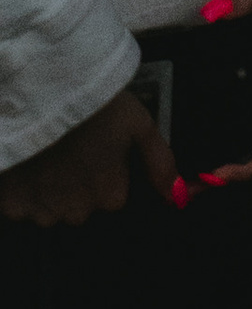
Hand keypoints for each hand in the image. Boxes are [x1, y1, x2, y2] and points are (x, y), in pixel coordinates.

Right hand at [0, 83, 175, 226]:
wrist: (43, 95)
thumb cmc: (95, 106)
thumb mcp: (138, 125)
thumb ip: (160, 164)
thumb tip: (178, 197)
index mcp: (110, 196)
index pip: (113, 196)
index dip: (106, 171)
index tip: (98, 149)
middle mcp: (78, 213)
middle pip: (82, 206)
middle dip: (79, 184)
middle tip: (73, 150)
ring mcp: (43, 213)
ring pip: (52, 208)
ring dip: (51, 190)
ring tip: (50, 155)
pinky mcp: (13, 208)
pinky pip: (23, 208)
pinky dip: (25, 191)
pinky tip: (31, 163)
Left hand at [190, 0, 251, 191]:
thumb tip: (211, 10)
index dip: (251, 166)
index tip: (218, 174)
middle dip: (224, 177)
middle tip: (184, 190)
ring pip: (242, 145)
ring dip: (214, 167)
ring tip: (178, 181)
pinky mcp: (244, 91)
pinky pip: (229, 128)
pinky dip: (210, 145)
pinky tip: (182, 149)